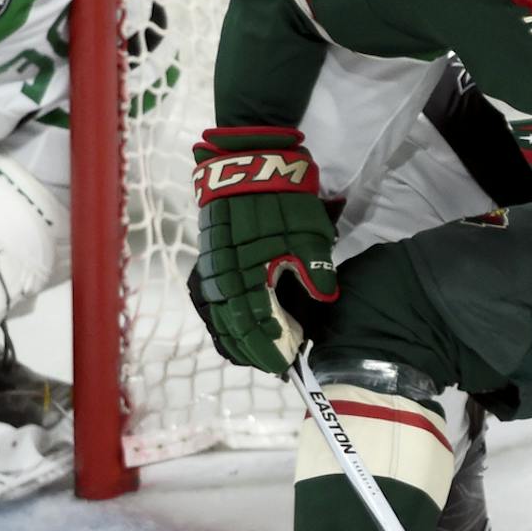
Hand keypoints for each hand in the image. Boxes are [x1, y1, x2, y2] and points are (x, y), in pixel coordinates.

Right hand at [189, 126, 336, 374]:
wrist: (246, 164)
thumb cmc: (281, 199)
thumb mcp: (308, 232)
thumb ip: (315, 269)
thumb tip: (325, 299)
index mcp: (247, 276)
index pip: (256, 327)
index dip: (271, 349)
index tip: (286, 365)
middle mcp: (222, 279)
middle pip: (234, 330)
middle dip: (254, 351)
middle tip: (275, 367)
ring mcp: (210, 270)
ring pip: (217, 319)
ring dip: (234, 340)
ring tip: (252, 356)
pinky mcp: (206, 261)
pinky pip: (208, 303)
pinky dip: (219, 322)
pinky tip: (230, 332)